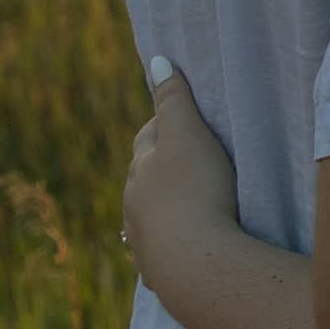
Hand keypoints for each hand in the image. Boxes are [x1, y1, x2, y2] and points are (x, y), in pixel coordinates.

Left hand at [125, 58, 241, 269]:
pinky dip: (170, 239)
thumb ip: (174, 100)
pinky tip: (181, 242)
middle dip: (160, 166)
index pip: (147, 138)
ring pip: (148, 214)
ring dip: (163, 205)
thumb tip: (157, 59)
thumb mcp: (188, 136)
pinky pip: (161, 248)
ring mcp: (143, 239)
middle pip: (144, 176)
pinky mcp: (158, 269)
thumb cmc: (195, 191)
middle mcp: (134, 203)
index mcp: (141, 169)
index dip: (164, 125)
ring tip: (186, 203)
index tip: (183, 120)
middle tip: (188, 158)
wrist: (194, 264)